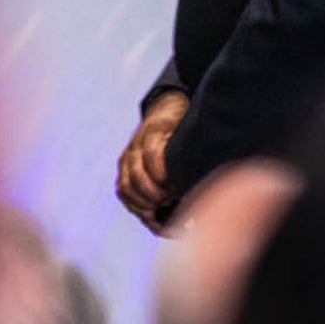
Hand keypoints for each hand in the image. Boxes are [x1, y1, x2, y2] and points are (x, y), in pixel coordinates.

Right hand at [117, 90, 188, 233]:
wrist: (165, 107)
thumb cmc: (185, 121)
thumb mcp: (191, 127)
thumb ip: (192, 147)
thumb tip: (202, 172)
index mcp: (154, 131)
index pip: (153, 155)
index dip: (163, 176)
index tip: (177, 190)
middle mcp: (136, 145)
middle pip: (136, 176)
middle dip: (154, 196)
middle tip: (172, 204)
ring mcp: (127, 157)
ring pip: (126, 187)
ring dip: (143, 205)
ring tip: (162, 214)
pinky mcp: (123, 167)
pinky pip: (123, 190)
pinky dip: (135, 206)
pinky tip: (151, 216)